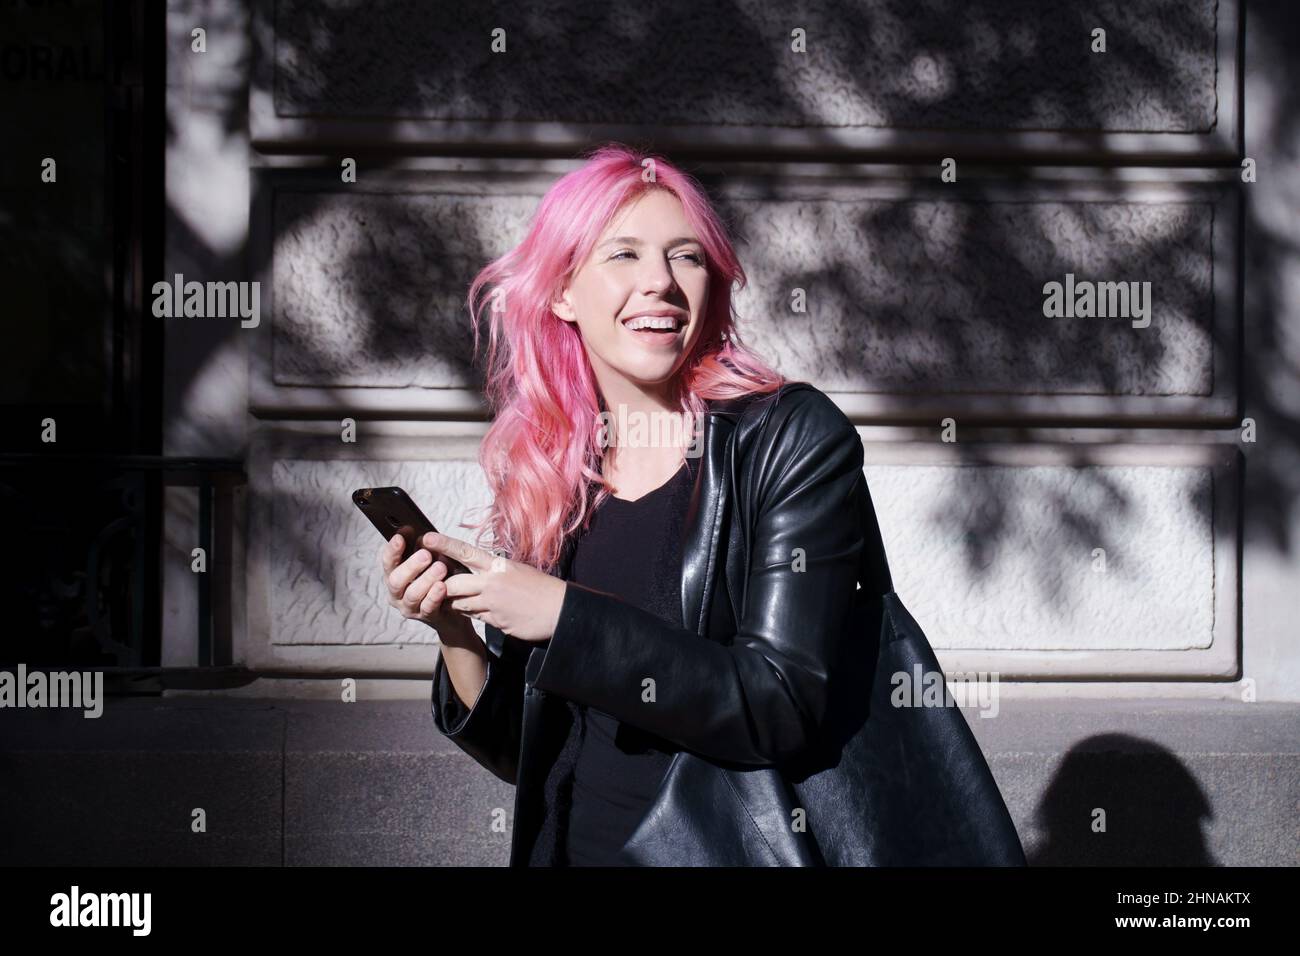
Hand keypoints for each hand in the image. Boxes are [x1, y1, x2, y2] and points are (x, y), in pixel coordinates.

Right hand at [379, 533, 473, 640]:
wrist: (452, 608)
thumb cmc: (437, 577)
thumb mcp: (428, 561)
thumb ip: (419, 547)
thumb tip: (410, 528)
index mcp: (394, 576)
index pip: (388, 563)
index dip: (392, 550)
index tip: (400, 537)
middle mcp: (397, 593)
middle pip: (396, 580)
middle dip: (410, 566)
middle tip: (426, 554)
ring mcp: (410, 607)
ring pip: (412, 595)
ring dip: (426, 579)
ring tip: (440, 567)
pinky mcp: (426, 617)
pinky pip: (428, 608)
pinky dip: (434, 596)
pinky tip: (443, 586)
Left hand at [423, 531, 566, 643]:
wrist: (560, 610)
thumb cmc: (540, 588)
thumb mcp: (516, 570)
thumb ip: (494, 570)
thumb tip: (476, 570)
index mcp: (498, 565)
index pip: (465, 552)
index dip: (444, 545)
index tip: (426, 539)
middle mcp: (492, 582)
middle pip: (452, 584)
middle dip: (442, 587)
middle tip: (438, 586)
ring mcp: (492, 603)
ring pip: (460, 604)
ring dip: (458, 603)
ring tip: (465, 600)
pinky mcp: (495, 621)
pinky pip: (475, 618)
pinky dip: (476, 615)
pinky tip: (487, 612)